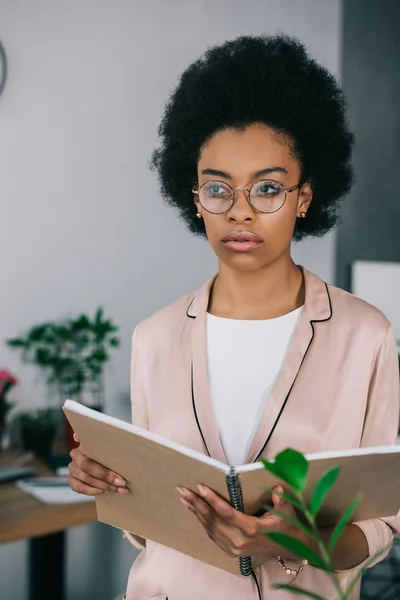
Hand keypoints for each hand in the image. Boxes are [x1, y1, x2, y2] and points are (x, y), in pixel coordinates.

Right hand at [68, 433, 128, 495]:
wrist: (100, 461)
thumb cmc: (106, 453)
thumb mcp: (107, 447)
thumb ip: (107, 444)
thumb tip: (104, 441)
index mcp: (84, 444)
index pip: (93, 454)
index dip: (105, 467)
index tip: (120, 476)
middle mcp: (75, 455)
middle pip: (89, 468)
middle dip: (107, 477)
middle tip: (122, 483)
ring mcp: (72, 468)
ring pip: (86, 479)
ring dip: (104, 486)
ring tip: (118, 489)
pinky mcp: (71, 479)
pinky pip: (79, 488)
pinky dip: (92, 491)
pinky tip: (104, 492)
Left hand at [176, 484, 299, 559]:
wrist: (290, 548)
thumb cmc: (287, 526)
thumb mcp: (288, 511)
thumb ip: (282, 500)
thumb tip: (277, 489)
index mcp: (252, 530)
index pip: (227, 513)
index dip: (213, 500)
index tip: (201, 487)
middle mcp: (239, 541)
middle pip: (212, 520)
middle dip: (196, 503)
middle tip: (183, 489)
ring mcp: (233, 548)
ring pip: (209, 528)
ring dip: (195, 511)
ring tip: (184, 497)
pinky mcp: (230, 551)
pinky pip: (212, 534)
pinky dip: (202, 521)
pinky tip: (194, 510)